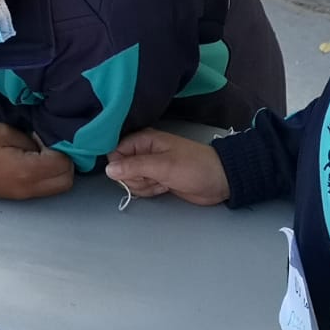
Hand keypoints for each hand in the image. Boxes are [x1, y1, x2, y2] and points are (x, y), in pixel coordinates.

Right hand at [0, 125, 74, 199]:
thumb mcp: (3, 132)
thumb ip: (30, 139)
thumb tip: (44, 144)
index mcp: (27, 172)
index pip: (65, 163)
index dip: (61, 145)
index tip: (44, 134)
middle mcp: (30, 189)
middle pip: (67, 179)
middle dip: (65, 159)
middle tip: (46, 142)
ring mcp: (23, 196)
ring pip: (58, 186)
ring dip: (56, 168)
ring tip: (38, 150)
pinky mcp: (16, 196)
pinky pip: (44, 188)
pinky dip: (46, 174)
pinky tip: (30, 159)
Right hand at [105, 128, 228, 204]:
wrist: (219, 181)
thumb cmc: (195, 167)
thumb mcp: (164, 166)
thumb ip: (134, 167)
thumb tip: (109, 169)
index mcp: (144, 139)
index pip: (115, 151)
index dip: (120, 165)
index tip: (136, 172)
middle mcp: (143, 151)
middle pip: (121, 168)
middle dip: (135, 178)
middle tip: (154, 177)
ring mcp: (149, 166)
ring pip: (130, 180)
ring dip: (145, 186)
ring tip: (163, 181)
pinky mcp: (156, 179)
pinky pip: (141, 187)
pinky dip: (151, 190)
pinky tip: (165, 186)